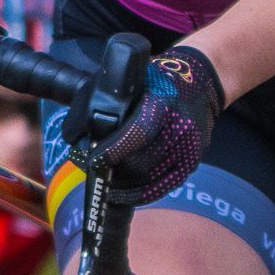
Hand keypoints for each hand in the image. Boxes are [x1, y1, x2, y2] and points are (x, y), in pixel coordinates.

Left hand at [91, 44, 224, 204]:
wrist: (200, 81)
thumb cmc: (155, 79)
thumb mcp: (130, 80)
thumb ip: (103, 102)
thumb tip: (74, 135)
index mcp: (163, 103)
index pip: (138, 133)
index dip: (113, 151)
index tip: (93, 160)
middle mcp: (179, 128)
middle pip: (141, 163)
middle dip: (113, 171)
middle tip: (93, 170)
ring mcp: (188, 148)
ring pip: (149, 179)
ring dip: (123, 186)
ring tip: (104, 183)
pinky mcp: (191, 162)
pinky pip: (162, 187)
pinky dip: (139, 195)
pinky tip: (122, 194)